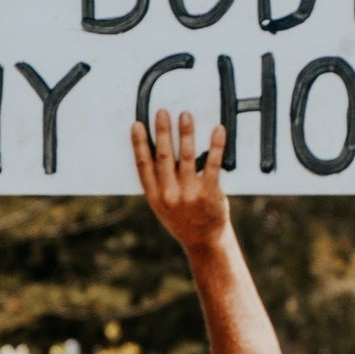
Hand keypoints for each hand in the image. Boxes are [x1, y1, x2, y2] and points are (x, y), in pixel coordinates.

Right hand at [131, 110, 229, 252]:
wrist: (204, 241)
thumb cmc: (183, 219)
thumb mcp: (162, 206)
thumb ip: (158, 183)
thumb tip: (153, 151)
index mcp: (155, 196)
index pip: (143, 165)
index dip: (138, 144)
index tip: (137, 125)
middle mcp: (170, 194)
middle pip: (163, 157)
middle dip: (162, 132)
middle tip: (162, 112)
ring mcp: (190, 194)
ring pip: (186, 157)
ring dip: (185, 133)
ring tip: (185, 115)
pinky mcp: (210, 193)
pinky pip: (212, 164)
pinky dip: (215, 145)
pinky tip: (217, 130)